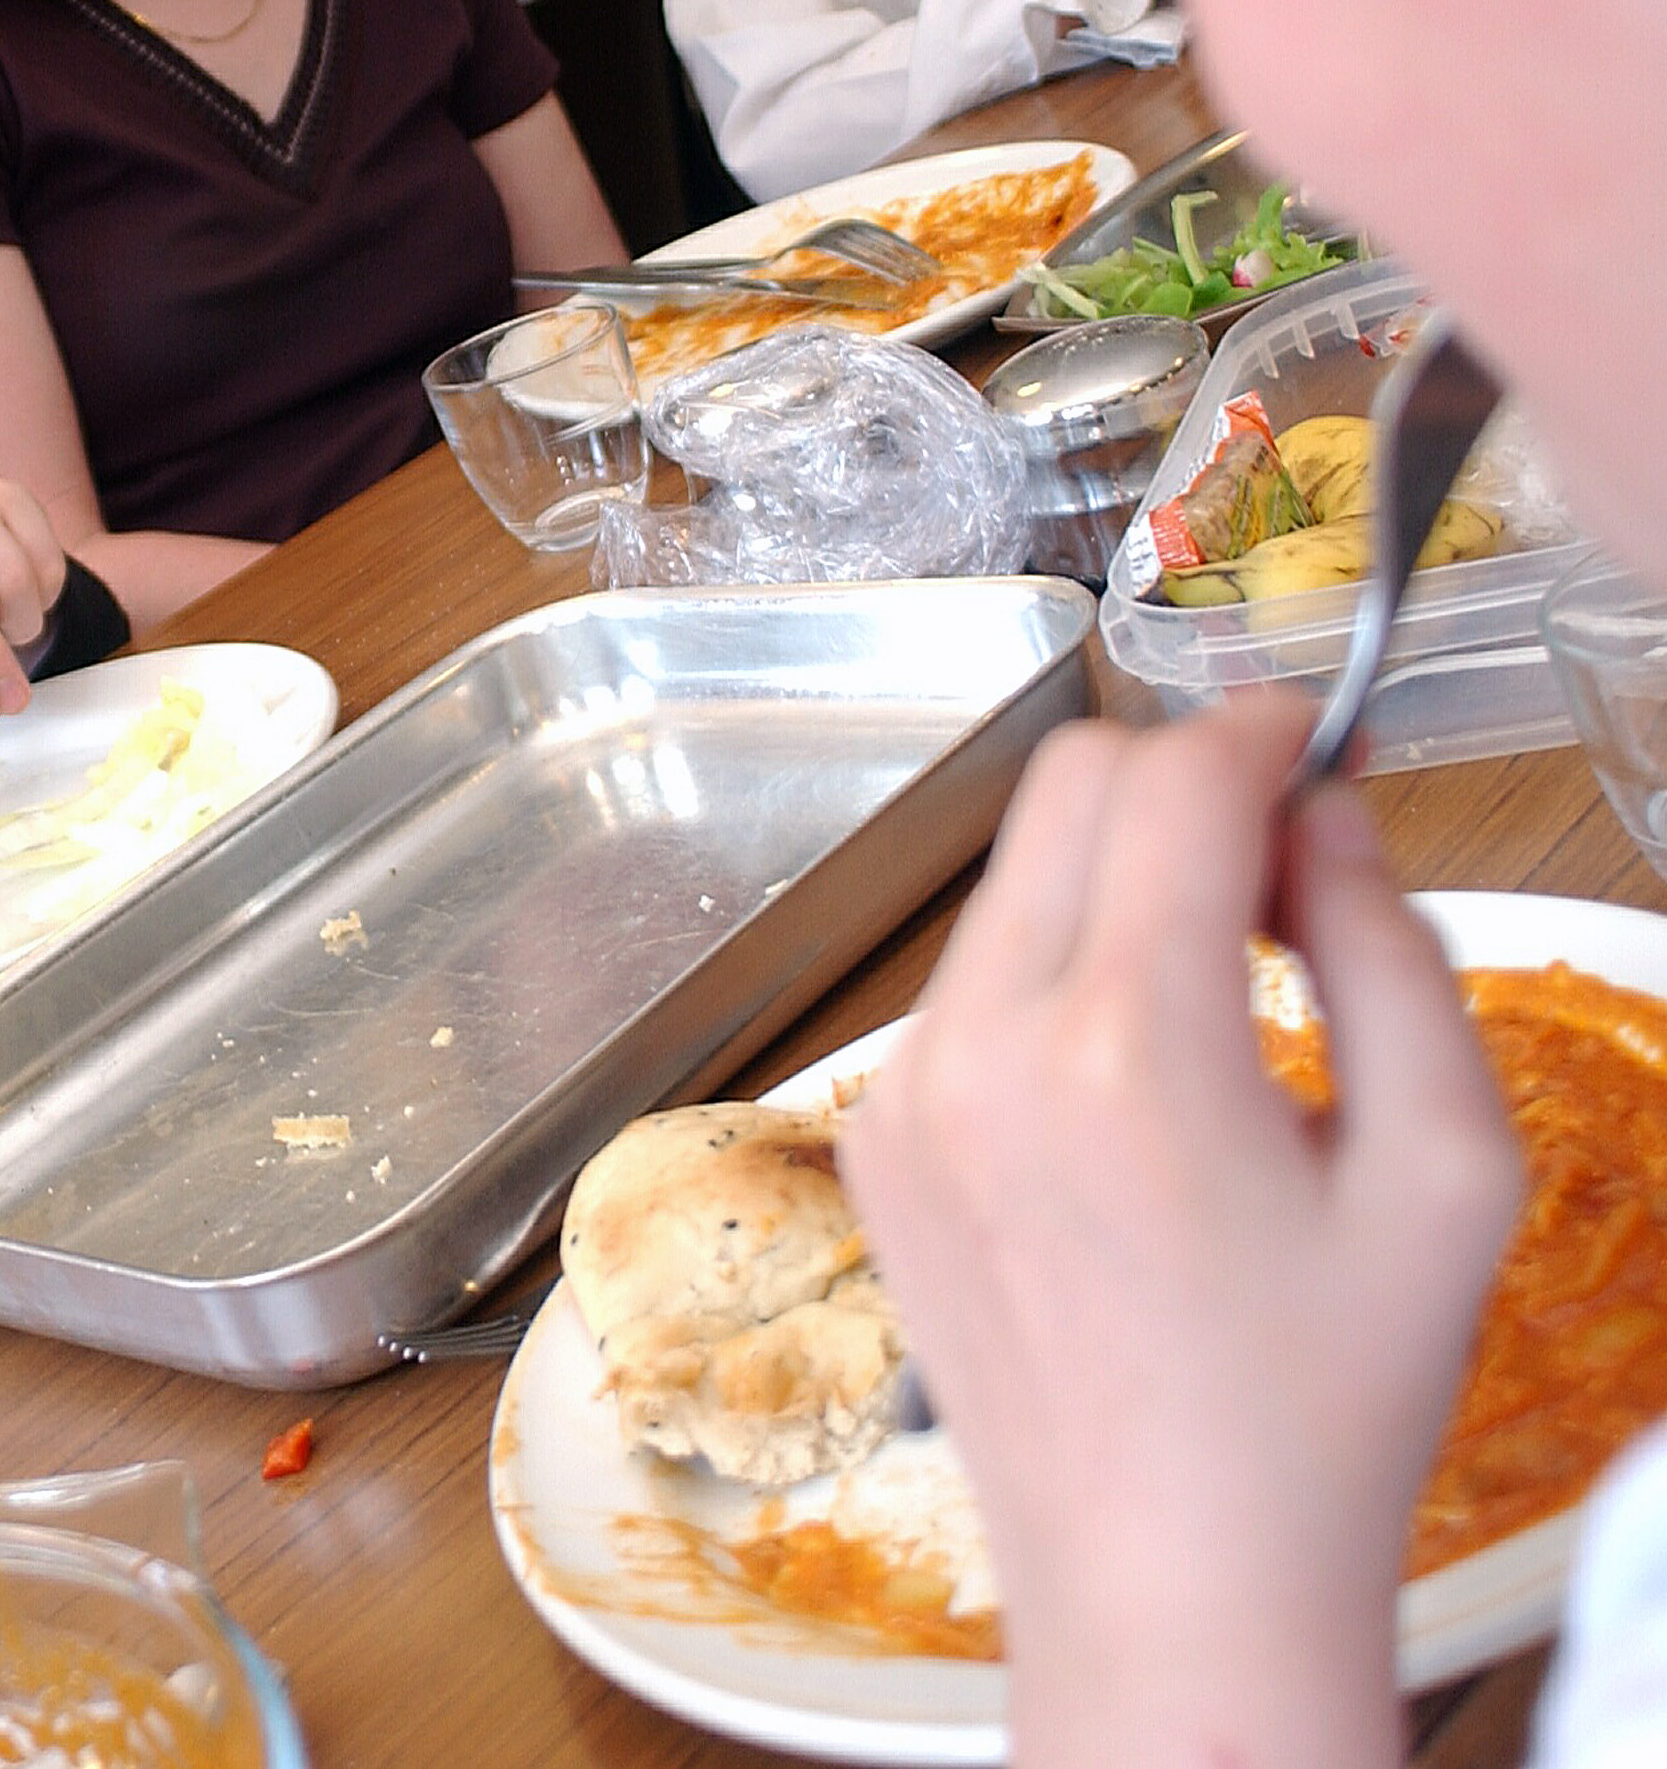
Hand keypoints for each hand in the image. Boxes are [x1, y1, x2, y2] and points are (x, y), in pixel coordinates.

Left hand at [839, 694, 1522, 1768]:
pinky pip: (962, 990)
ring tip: (1222, 1006)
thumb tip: (1323, 816)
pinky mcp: (872, 1144)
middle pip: (1062, 790)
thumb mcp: (1444, 1173)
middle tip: (1283, 870)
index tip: (1320, 740)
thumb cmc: (1325, 1406)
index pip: (1172, 780)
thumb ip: (1391, 952)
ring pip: (1006, 884)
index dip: (1262, 730)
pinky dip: (1049, 983)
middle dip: (1180, 787)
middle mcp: (980, 1049)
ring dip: (1112, 890)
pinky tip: (1131, 1095)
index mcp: (1126, 1047)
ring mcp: (902, 1096)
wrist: (1165, 1585)